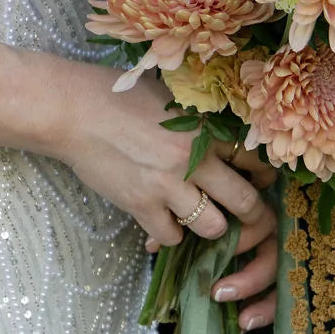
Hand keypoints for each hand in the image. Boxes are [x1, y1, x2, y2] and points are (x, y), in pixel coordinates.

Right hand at [51, 64, 277, 326]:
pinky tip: (163, 221)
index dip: (263, 176)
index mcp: (205, 127)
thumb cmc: (118, 96)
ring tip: (200, 219)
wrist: (71, 109)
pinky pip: (172, 237)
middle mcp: (193, 159)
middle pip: (246, 202)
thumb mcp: (170, 97)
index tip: (257, 181)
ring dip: (211, 228)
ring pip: (214, 228)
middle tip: (244, 216)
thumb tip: (227, 138)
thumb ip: (200, 120)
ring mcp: (167, 185)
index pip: (256, 161)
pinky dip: (170, 235)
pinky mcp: (141, 205)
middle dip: (252, 215)